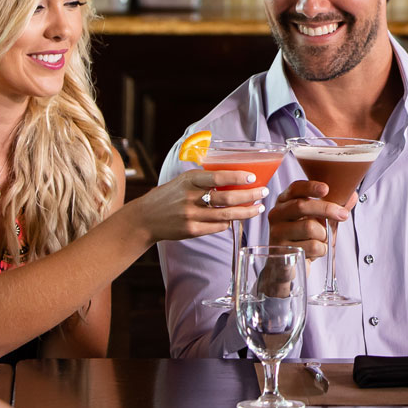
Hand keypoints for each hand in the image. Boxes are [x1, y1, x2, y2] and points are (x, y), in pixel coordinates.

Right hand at [133, 168, 265, 242]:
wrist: (144, 218)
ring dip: (246, 211)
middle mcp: (190, 198)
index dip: (238, 177)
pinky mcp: (192, 230)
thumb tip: (234, 177)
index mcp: (189, 181)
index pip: (218, 177)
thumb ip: (203, 179)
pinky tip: (236, 218)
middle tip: (263, 192)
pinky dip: (229, 222)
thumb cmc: (168, 196)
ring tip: (257, 208)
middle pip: (227, 197)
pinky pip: (218, 227)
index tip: (253, 177)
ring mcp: (191, 216)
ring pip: (226, 215)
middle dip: (250, 195)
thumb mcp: (182, 181)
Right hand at [265, 179, 352, 260]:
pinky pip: (312, 246)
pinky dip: (321, 250)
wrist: (288, 266)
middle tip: (343, 215)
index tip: (326, 189)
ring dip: (324, 236)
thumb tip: (352, 196)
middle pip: (301, 206)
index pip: (295, 189)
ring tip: (320, 241)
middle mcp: (276, 214)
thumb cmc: (304, 239)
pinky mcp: (281, 250)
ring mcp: (276, 232)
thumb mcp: (319, 221)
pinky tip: (314, 252)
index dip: (310, 187)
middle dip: (327, 209)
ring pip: (309, 228)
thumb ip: (334, 208)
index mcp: (285, 202)